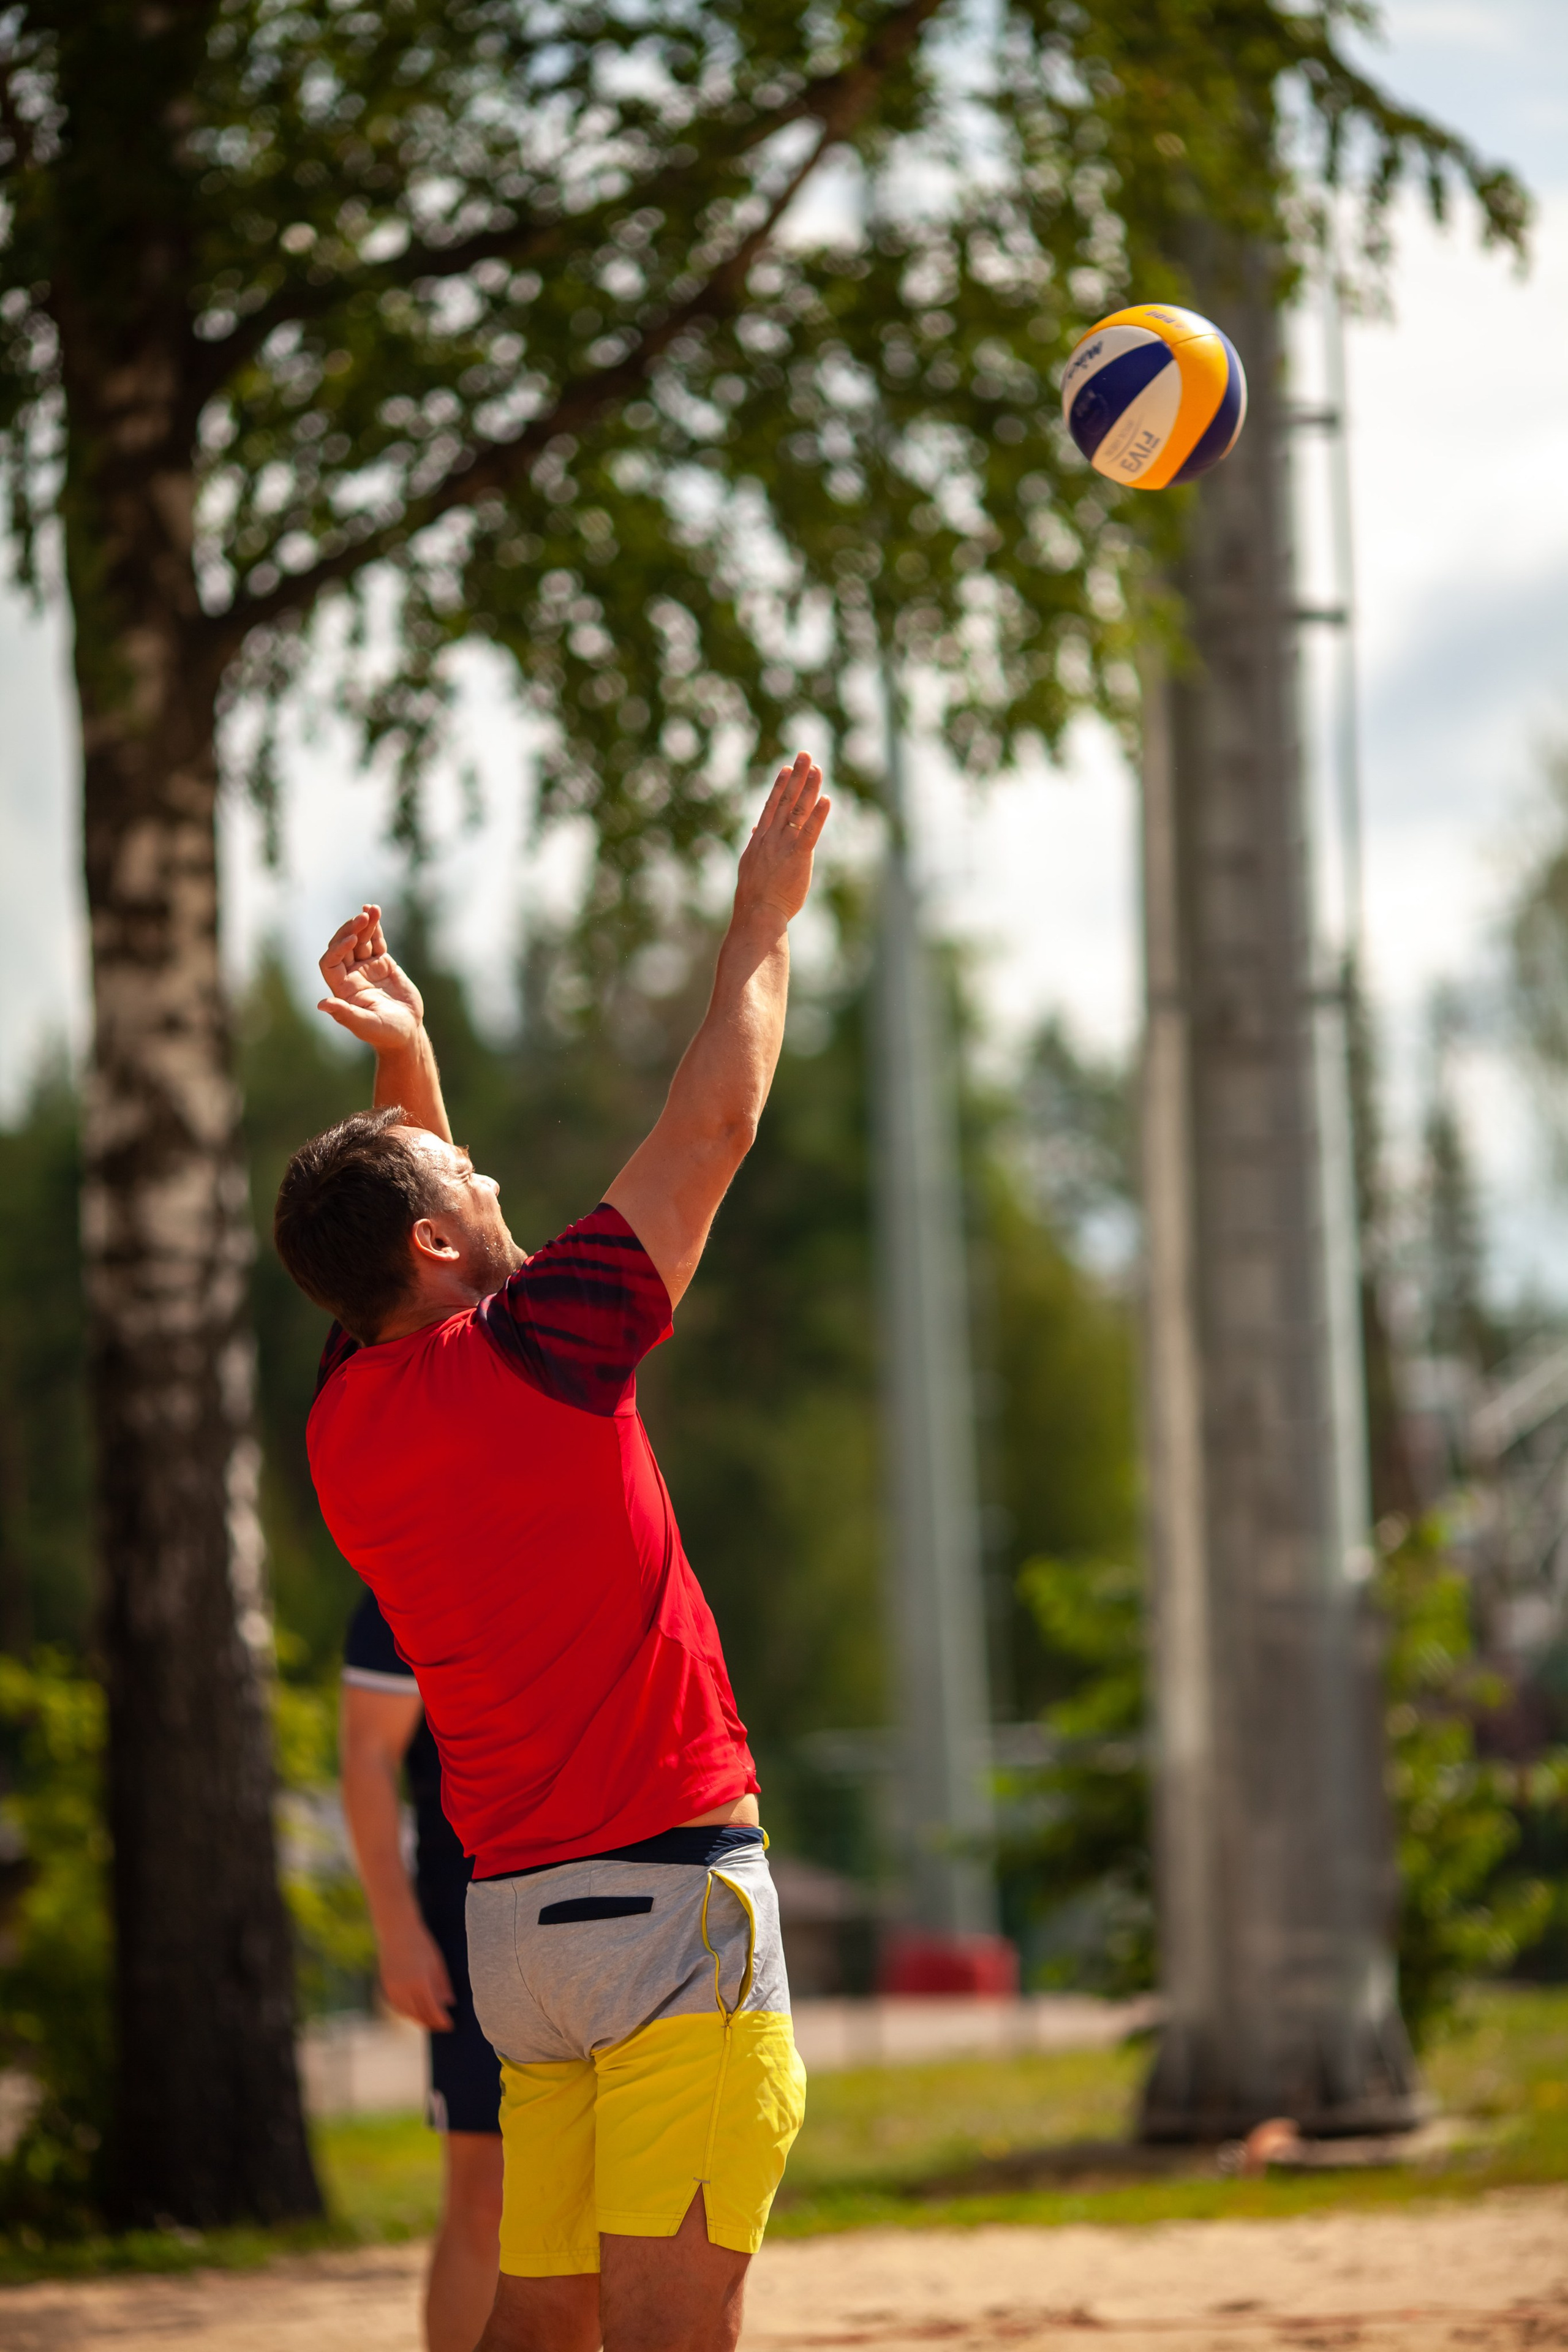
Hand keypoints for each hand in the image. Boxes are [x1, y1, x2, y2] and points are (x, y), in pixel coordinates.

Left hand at [318, 905, 423, 1053]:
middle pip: (343, 946)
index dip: (337, 949)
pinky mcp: (382, 964)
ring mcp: (366, 968)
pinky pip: (376, 942)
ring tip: (372, 910)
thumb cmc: (384, 1034)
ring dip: (364, 925)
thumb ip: (345, 1013)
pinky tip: (375, 913)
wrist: (406, 1032)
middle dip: (351, 931)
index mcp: (342, 989)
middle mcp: (351, 975)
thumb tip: (321, 1004)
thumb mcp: (364, 1025)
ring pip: (361, 940)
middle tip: (362, 918)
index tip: (352, 941)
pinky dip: (376, 928)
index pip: (330, 962)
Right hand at [376, 1914, 455, 2031]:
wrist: (396, 1930)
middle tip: (442, 2027)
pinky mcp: (386, 1986)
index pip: (432, 2009)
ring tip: (429, 2022)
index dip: (441, 2020)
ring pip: (407, 2012)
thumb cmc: (421, 1943)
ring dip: (418, 2019)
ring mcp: (393, 1988)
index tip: (450, 2026)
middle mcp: (405, 1989)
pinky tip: (414, 2013)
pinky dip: (407, 2012)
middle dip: (431, 2022)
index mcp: (420, 1982)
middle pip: (419, 2014)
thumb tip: (449, 2003)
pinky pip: (397, 2006)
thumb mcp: (436, 1962)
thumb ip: (442, 1984)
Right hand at [733, 752, 829, 925]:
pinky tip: (827, 799)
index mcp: (761, 839)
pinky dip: (818, 815)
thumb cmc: (754, 896)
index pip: (772, 806)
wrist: (756, 913)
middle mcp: (771, 836)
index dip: (780, 785)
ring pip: (798, 810)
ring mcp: (784, 845)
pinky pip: (810, 831)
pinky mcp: (799, 856)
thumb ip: (756, 845)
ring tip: (817, 767)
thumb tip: (756, 830)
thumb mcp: (751, 864)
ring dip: (808, 787)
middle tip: (805, 754)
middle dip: (797, 776)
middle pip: (786, 800)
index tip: (788, 769)